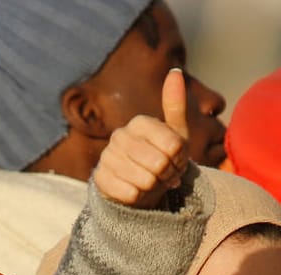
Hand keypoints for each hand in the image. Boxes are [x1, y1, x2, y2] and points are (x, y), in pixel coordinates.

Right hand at [94, 68, 190, 208]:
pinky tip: (138, 192)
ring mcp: (107, 157)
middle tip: (165, 174)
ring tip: (153, 182)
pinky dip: (140, 197)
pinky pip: (130, 193)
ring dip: (155, 187)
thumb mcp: (175, 134)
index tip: (177, 160)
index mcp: (139, 123)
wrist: (138, 186)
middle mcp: (120, 136)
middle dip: (168, 174)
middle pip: (159, 163)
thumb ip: (175, 105)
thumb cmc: (160, 157)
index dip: (180, 158)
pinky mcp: (100, 179)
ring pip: (145, 180)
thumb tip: (175, 71)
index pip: (172, 144)